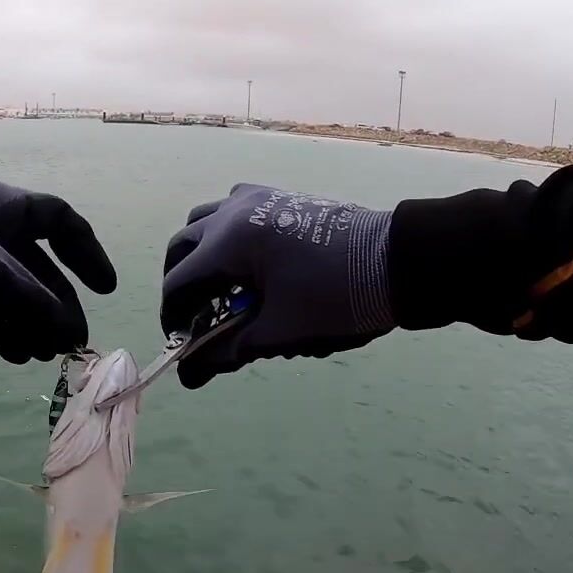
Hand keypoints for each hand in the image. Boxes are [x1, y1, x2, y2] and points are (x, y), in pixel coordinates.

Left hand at [0, 176, 116, 362]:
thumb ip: (28, 300)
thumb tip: (67, 333)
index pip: (55, 220)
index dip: (84, 251)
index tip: (106, 288)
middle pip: (33, 266)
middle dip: (55, 302)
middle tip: (72, 341)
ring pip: (7, 294)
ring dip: (29, 323)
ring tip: (47, 354)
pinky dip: (0, 331)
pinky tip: (17, 355)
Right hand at [162, 183, 394, 387]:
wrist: (399, 262)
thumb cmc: (335, 299)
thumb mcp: (277, 331)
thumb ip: (226, 351)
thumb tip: (188, 376)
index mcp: (228, 243)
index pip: (178, 283)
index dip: (173, 318)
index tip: (184, 344)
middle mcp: (233, 212)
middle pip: (182, 247)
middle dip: (183, 284)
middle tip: (196, 317)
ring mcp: (257, 198)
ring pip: (206, 221)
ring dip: (201, 255)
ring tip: (220, 288)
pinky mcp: (280, 196)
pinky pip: (235, 208)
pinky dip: (227, 234)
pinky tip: (250, 263)